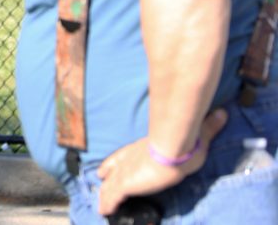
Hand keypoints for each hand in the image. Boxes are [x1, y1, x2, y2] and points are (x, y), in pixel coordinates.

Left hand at [96, 108, 227, 214]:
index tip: (104, 169)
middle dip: (107, 180)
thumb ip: (208, 126)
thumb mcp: (198, 135)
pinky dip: (108, 204)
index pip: (122, 156)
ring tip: (102, 206)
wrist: (173, 148)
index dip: (113, 163)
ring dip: (106, 195)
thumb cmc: (184, 142)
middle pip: (113, 171)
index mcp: (141, 148)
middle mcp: (129, 159)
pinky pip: (113, 198)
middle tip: (101, 185)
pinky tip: (104, 211)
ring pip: (110, 186)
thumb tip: (222, 113)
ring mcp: (125, 172)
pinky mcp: (126, 185)